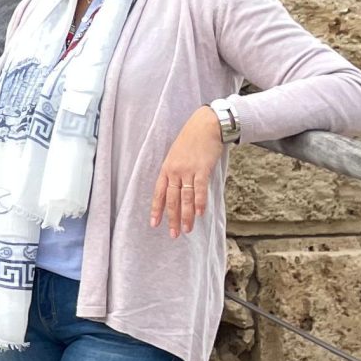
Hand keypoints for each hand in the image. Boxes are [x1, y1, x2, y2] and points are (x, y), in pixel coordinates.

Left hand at [151, 107, 227, 238]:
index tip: (154, 224)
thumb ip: (174, 171)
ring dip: (186, 215)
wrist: (205, 125)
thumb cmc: (191, 140)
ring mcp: (188, 170)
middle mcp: (174, 171)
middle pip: (172, 199)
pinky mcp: (202, 169)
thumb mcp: (176, 155)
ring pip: (185, 197)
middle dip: (172, 218)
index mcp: (166, 168)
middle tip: (173, 234)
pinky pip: (200, 189)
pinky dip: (199, 202)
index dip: (156, 209)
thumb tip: (176, 188)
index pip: (158, 193)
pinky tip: (199, 214)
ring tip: (186, 230)